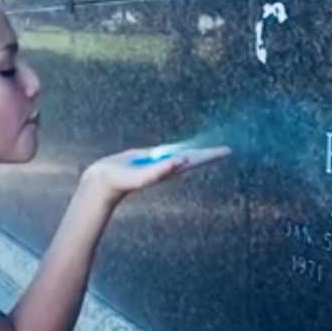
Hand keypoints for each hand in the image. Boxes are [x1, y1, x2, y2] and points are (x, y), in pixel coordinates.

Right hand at [81, 145, 231, 204]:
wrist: (104, 181)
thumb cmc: (122, 180)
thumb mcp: (142, 175)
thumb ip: (160, 170)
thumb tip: (181, 161)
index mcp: (170, 170)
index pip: (195, 160)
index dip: (211, 155)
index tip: (228, 151)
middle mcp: (167, 167)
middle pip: (193, 158)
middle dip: (209, 154)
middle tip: (227, 150)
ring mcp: (158, 163)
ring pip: (182, 155)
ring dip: (196, 153)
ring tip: (211, 151)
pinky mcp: (148, 158)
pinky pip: (168, 152)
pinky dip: (179, 149)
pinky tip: (184, 150)